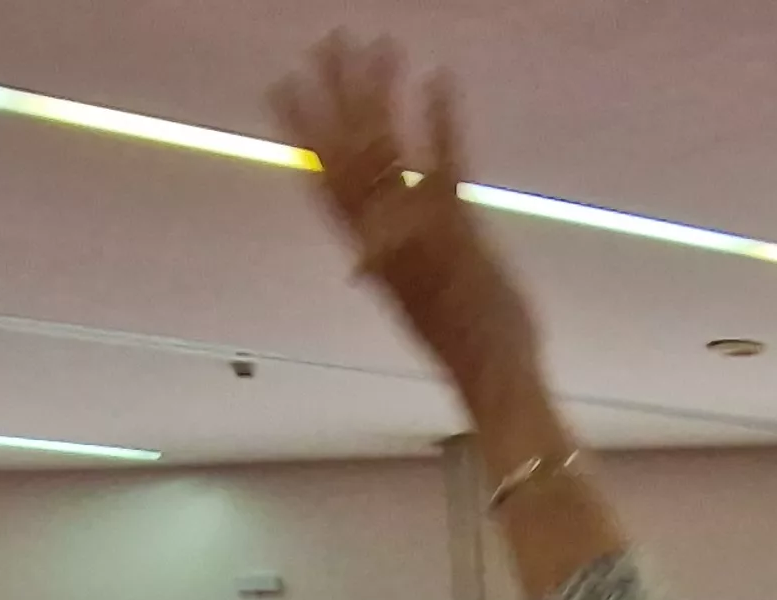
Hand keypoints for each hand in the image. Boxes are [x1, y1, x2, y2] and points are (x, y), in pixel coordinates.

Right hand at [272, 39, 547, 433]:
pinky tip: (439, 77)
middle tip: (326, 42)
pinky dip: (441, 119)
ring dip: (379, 92)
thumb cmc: (468, 351)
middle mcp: (383, 236)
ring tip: (374, 43)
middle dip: (335, 93)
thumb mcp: (416, 305)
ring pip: (385, 149)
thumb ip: (389, 271)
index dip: (301, 132)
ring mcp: (417, 229)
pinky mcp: (459, 228)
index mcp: (371, 253)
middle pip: (346, 152)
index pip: (323, 180)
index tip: (283, 88)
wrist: (493, 380)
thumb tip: (363, 262)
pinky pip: (443, 164)